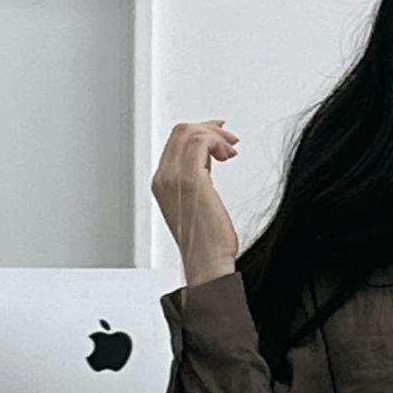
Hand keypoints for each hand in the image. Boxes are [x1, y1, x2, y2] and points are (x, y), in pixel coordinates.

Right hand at [152, 119, 241, 284]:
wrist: (207, 263)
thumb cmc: (206, 243)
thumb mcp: (197, 204)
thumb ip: (197, 180)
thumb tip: (211, 159)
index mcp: (161, 184)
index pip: (175, 142)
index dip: (199, 132)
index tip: (218, 135)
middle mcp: (163, 178)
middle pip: (181, 132)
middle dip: (208, 129)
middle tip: (229, 139)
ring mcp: (174, 178)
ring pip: (190, 133)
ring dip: (216, 135)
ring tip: (231, 150)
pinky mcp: (191, 180)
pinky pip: (201, 142)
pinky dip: (218, 141)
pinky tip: (229, 154)